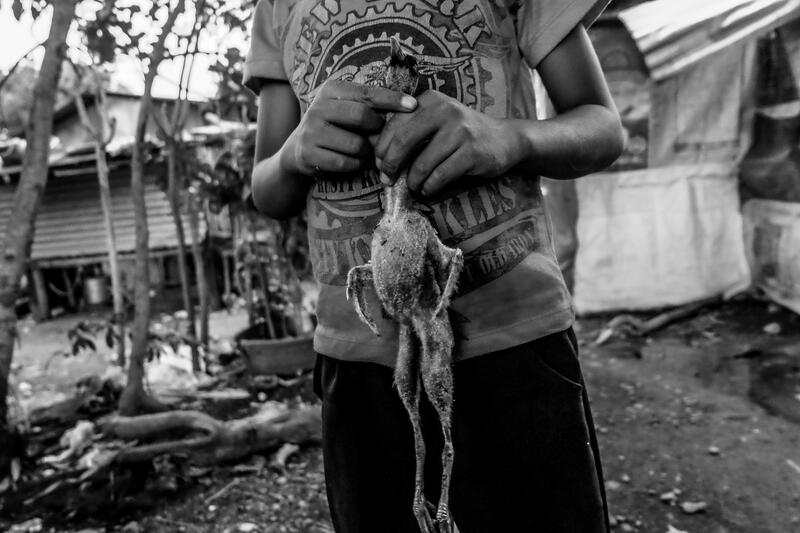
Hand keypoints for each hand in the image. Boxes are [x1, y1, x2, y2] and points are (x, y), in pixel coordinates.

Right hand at [281, 79, 416, 178]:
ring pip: (356, 144)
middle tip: (379, 135)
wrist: (299, 150)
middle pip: (362, 116)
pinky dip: (354, 165)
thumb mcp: (347, 108)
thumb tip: (409, 107)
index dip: (392, 99)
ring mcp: (311, 132)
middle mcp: (318, 107)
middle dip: (377, 128)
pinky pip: (346, 163)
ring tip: (362, 150)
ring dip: (366, 151)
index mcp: (330, 90)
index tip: (413, 105)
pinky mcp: (309, 154)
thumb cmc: (335, 127)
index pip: (368, 93)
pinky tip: (350, 161)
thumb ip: (370, 105)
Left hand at [374, 90, 521, 195]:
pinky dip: (429, 187)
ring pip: (421, 164)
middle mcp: (444, 110)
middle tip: (387, 180)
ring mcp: (460, 131)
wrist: (505, 139)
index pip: (394, 124)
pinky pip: (439, 176)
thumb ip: (410, 131)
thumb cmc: (463, 134)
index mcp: (430, 100)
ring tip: (414, 186)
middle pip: (402, 141)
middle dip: (390, 165)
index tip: (379, 165)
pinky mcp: (472, 152)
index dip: (382, 148)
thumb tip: (377, 155)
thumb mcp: (436, 122)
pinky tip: (428, 189)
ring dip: (413, 181)